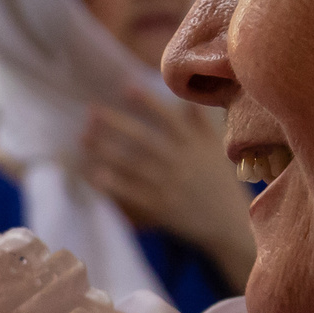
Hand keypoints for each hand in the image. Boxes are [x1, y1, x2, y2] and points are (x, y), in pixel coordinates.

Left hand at [82, 92, 258, 288]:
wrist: (229, 225)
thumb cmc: (220, 185)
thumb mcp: (216, 151)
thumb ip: (200, 125)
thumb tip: (186, 99)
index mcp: (194, 145)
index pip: (168, 118)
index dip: (148, 102)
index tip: (125, 87)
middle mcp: (180, 162)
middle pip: (143, 139)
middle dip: (116, 123)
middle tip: (91, 112)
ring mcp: (170, 185)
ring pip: (132, 164)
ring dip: (106, 150)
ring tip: (84, 139)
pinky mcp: (162, 207)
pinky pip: (132, 193)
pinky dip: (114, 184)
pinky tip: (94, 175)